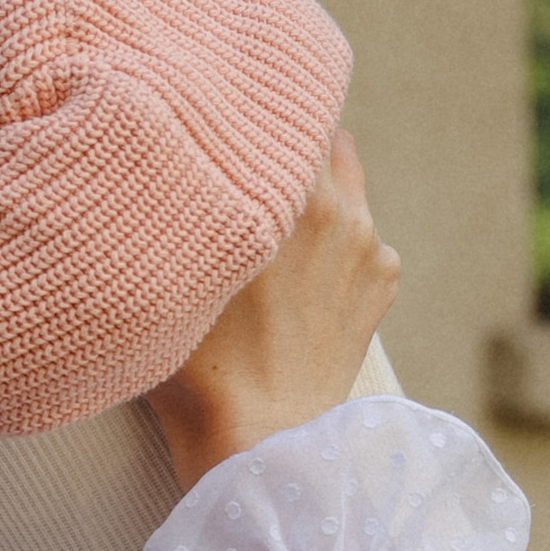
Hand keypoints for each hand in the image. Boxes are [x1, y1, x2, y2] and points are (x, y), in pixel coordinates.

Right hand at [147, 130, 399, 493]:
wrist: (260, 444)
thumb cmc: (195, 364)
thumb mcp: (170, 268)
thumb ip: (177, 202)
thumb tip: (166, 156)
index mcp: (288, 189)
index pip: (285, 108)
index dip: (253, 107)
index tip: (229, 111)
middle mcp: (341, 205)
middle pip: (318, 134)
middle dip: (285, 144)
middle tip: (244, 161)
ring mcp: (369, 245)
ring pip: (341, 183)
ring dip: (310, 191)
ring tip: (269, 225)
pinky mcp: (382, 281)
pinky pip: (357, 234)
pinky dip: (331, 241)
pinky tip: (294, 279)